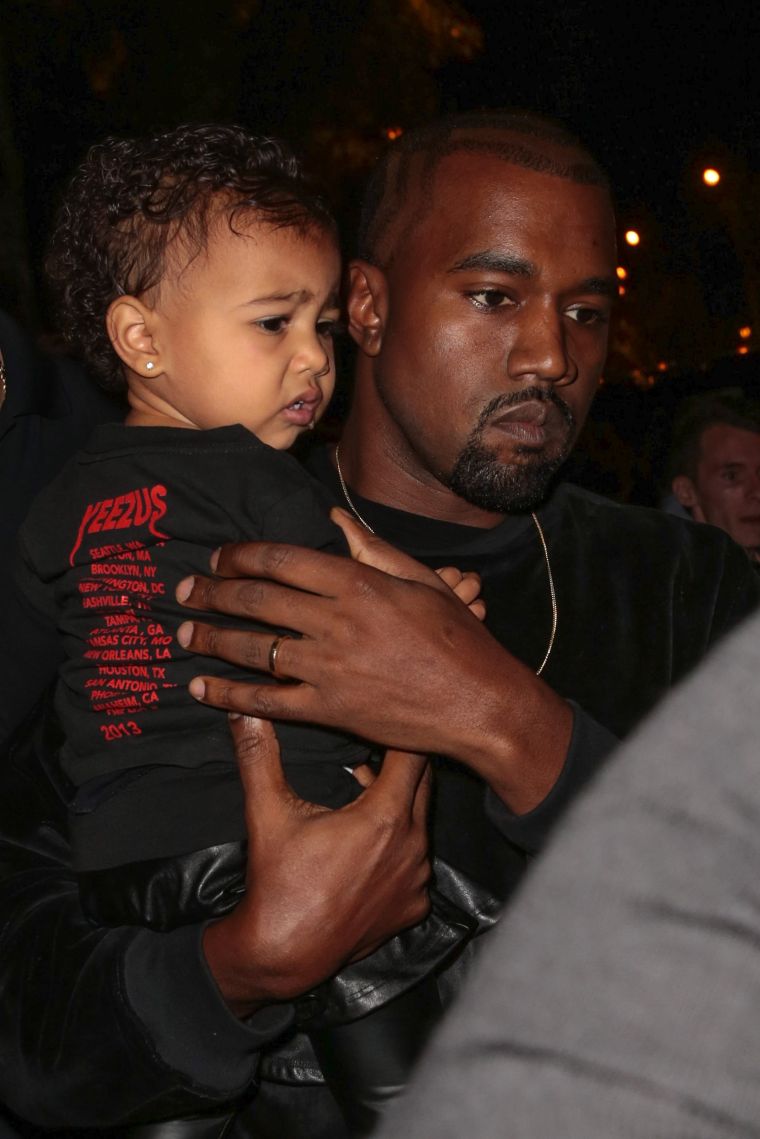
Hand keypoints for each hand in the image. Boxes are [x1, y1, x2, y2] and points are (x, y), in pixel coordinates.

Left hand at [177, 509, 571, 810]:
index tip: (219, 558)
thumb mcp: (420, 580)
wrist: (480, 702)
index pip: (281, 559)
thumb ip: (371, 549)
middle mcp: (335, 620)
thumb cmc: (457, 637)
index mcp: (357, 582)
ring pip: (252, 647)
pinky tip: (201, 689)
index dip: (241, 556)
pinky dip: (229, 695)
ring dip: (209, 638)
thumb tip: (334, 519)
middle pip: (256, 599)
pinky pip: (266, 700)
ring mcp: (329, 667)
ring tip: (182, 632)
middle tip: (184, 591)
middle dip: (212, 592)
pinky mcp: (329, 709)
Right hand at [203, 715, 430, 1017]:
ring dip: (400, 803)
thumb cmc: (279, 881)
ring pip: (421, 822)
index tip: (386, 718)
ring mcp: (417, 879)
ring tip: (367, 788)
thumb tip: (244, 712)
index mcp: (387, 818)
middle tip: (377, 742)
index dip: (399, 734)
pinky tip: (370, 843)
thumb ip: (259, 755)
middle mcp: (414, 847)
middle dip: (402, 762)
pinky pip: (417, 861)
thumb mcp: (268, 812)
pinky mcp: (414, 906)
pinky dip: (400, 845)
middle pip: (424, 784)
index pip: (413, 756)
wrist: (284, 953)